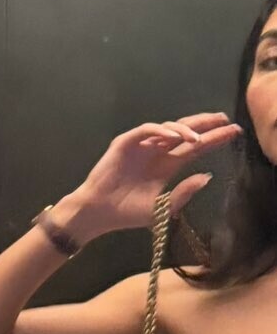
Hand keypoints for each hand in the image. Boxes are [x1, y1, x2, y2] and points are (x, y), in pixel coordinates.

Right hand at [61, 111, 239, 239]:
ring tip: (197, 138)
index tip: (234, 133)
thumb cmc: (127, 213)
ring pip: (168, 127)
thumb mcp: (162, 208)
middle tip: (225, 120)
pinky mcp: (125, 142)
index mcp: (166, 166)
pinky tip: (173, 137)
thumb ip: (184, 193)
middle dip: (206, 124)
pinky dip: (161, 131)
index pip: (195, 148)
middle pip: (186, 131)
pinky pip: (147, 130)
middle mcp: (156, 151)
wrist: (99, 213)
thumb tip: (206, 176)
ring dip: (184, 130)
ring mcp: (141, 145)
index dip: (214, 139)